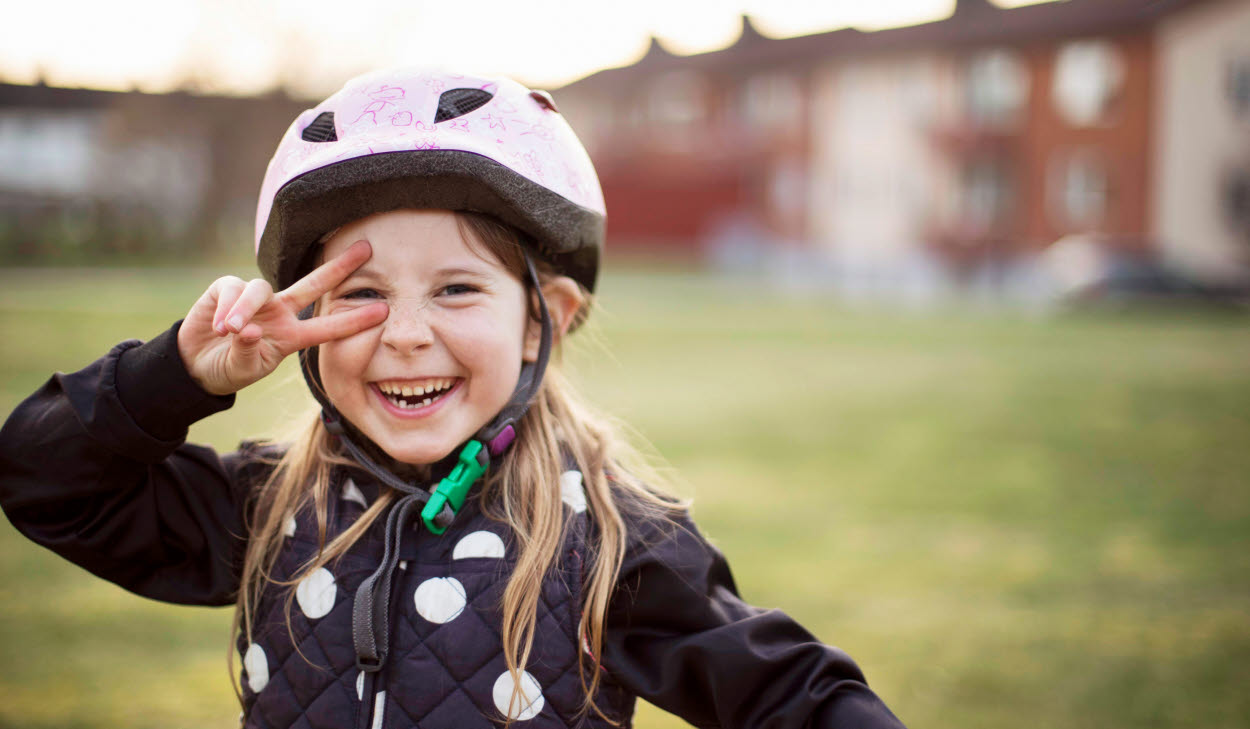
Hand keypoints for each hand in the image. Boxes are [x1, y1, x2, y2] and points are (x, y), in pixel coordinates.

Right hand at [177, 240, 387, 395]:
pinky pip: (232, 289)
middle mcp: (279, 312)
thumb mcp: (243, 368)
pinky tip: (218, 326)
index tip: (384, 312)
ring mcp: (255, 299)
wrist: (195, 366)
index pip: (327, 327)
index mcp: (291, 335)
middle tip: (366, 249)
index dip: (354, 320)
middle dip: (339, 266)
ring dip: (245, 309)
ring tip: (231, 331)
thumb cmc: (228, 368)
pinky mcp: (226, 289)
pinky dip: (225, 308)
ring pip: (260, 288)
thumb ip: (248, 352)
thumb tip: (248, 331)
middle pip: (313, 284)